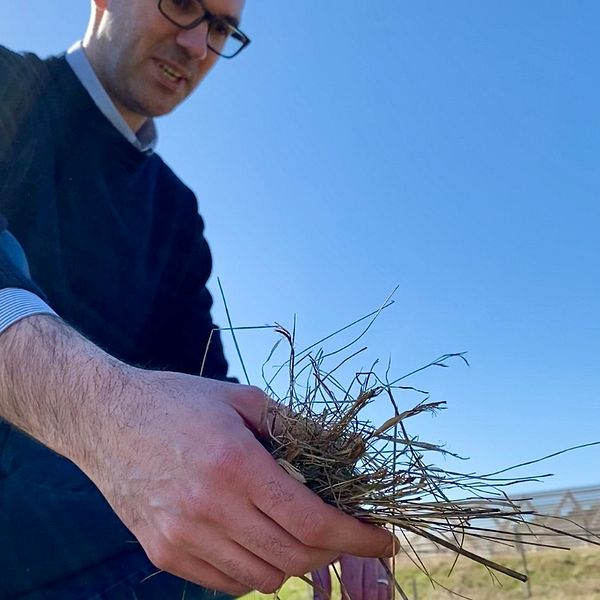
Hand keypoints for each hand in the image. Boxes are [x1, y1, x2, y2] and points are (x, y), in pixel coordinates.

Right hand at [82, 370, 396, 595]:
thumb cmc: (177, 402)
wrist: (107, 420)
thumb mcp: (240, 398)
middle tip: (345, 532)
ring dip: (295, 562)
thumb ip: (291, 426)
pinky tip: (261, 542)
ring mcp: (184, 537)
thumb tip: (337, 455)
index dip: (356, 536)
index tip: (384, 540)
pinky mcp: (165, 553)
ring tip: (302, 535)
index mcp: (234, 463)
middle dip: (333, 551)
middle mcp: (210, 508)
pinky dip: (257, 570)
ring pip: (263, 578)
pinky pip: (228, 583)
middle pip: (293, 557)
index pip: (311, 522)